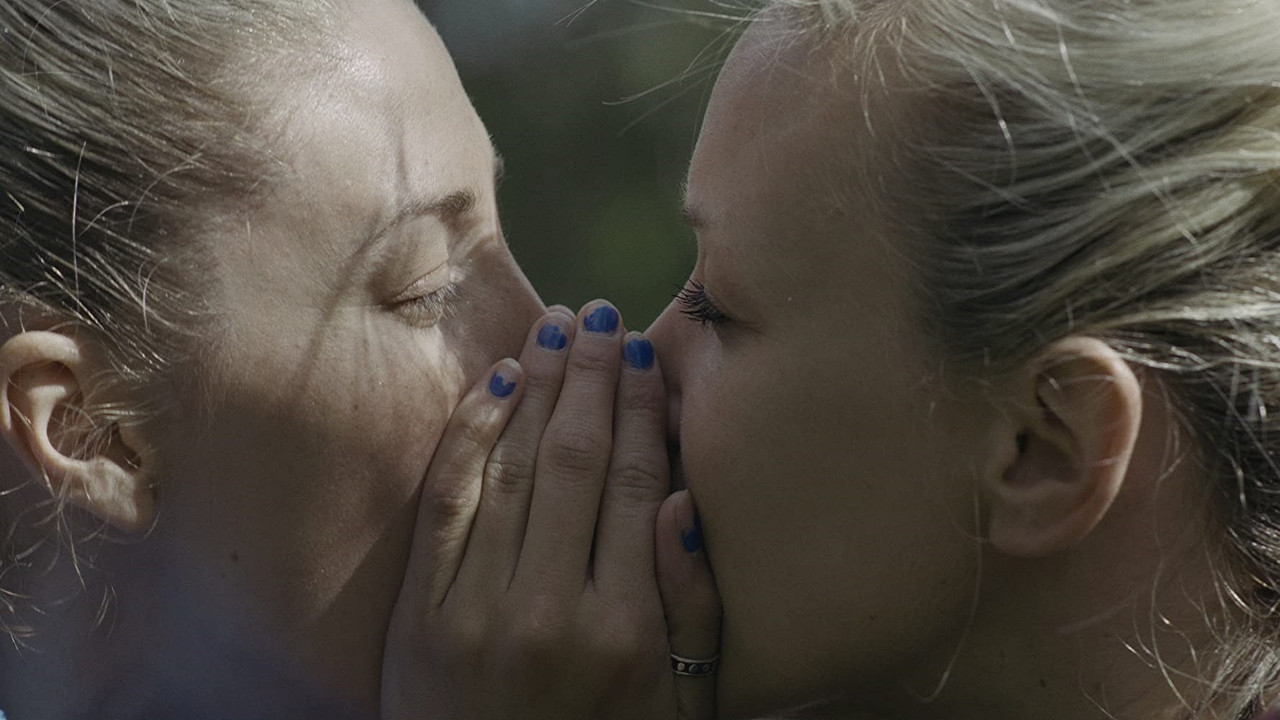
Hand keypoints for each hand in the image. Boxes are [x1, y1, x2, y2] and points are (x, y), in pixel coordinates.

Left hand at [382, 301, 720, 719]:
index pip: (636, 486)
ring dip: (536, 389)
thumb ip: (694, 609)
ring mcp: (480, 610)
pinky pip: (447, 505)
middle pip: (579, 462)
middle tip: (600, 314)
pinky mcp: (423, 617)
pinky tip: (492, 386)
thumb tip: (680, 503)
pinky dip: (470, 439)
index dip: (641, 410)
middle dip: (592, 378)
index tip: (643, 355)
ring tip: (554, 330)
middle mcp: (554, 610)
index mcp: (629, 627)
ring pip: (516, 469)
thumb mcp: (683, 705)